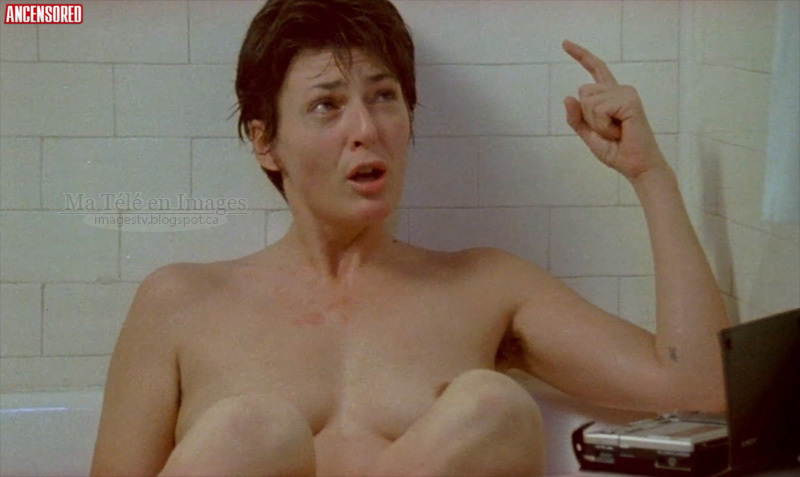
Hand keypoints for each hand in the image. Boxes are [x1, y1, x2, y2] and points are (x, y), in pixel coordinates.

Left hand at [562, 40, 666, 180]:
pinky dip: (603, 126)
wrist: (636, 166)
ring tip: (615, 131)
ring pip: (588, 100)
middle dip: (587, 116)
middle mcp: (619, 90)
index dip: (580, 55)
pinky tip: (619, 131)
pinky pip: (599, 109)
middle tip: (608, 130)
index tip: (564, 43)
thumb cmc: (617, 151)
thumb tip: (567, 97)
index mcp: (610, 95)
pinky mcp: (630, 100)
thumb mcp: (589, 135)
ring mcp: (626, 93)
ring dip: (596, 123)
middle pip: (583, 91)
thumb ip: (576, 118)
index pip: (595, 69)